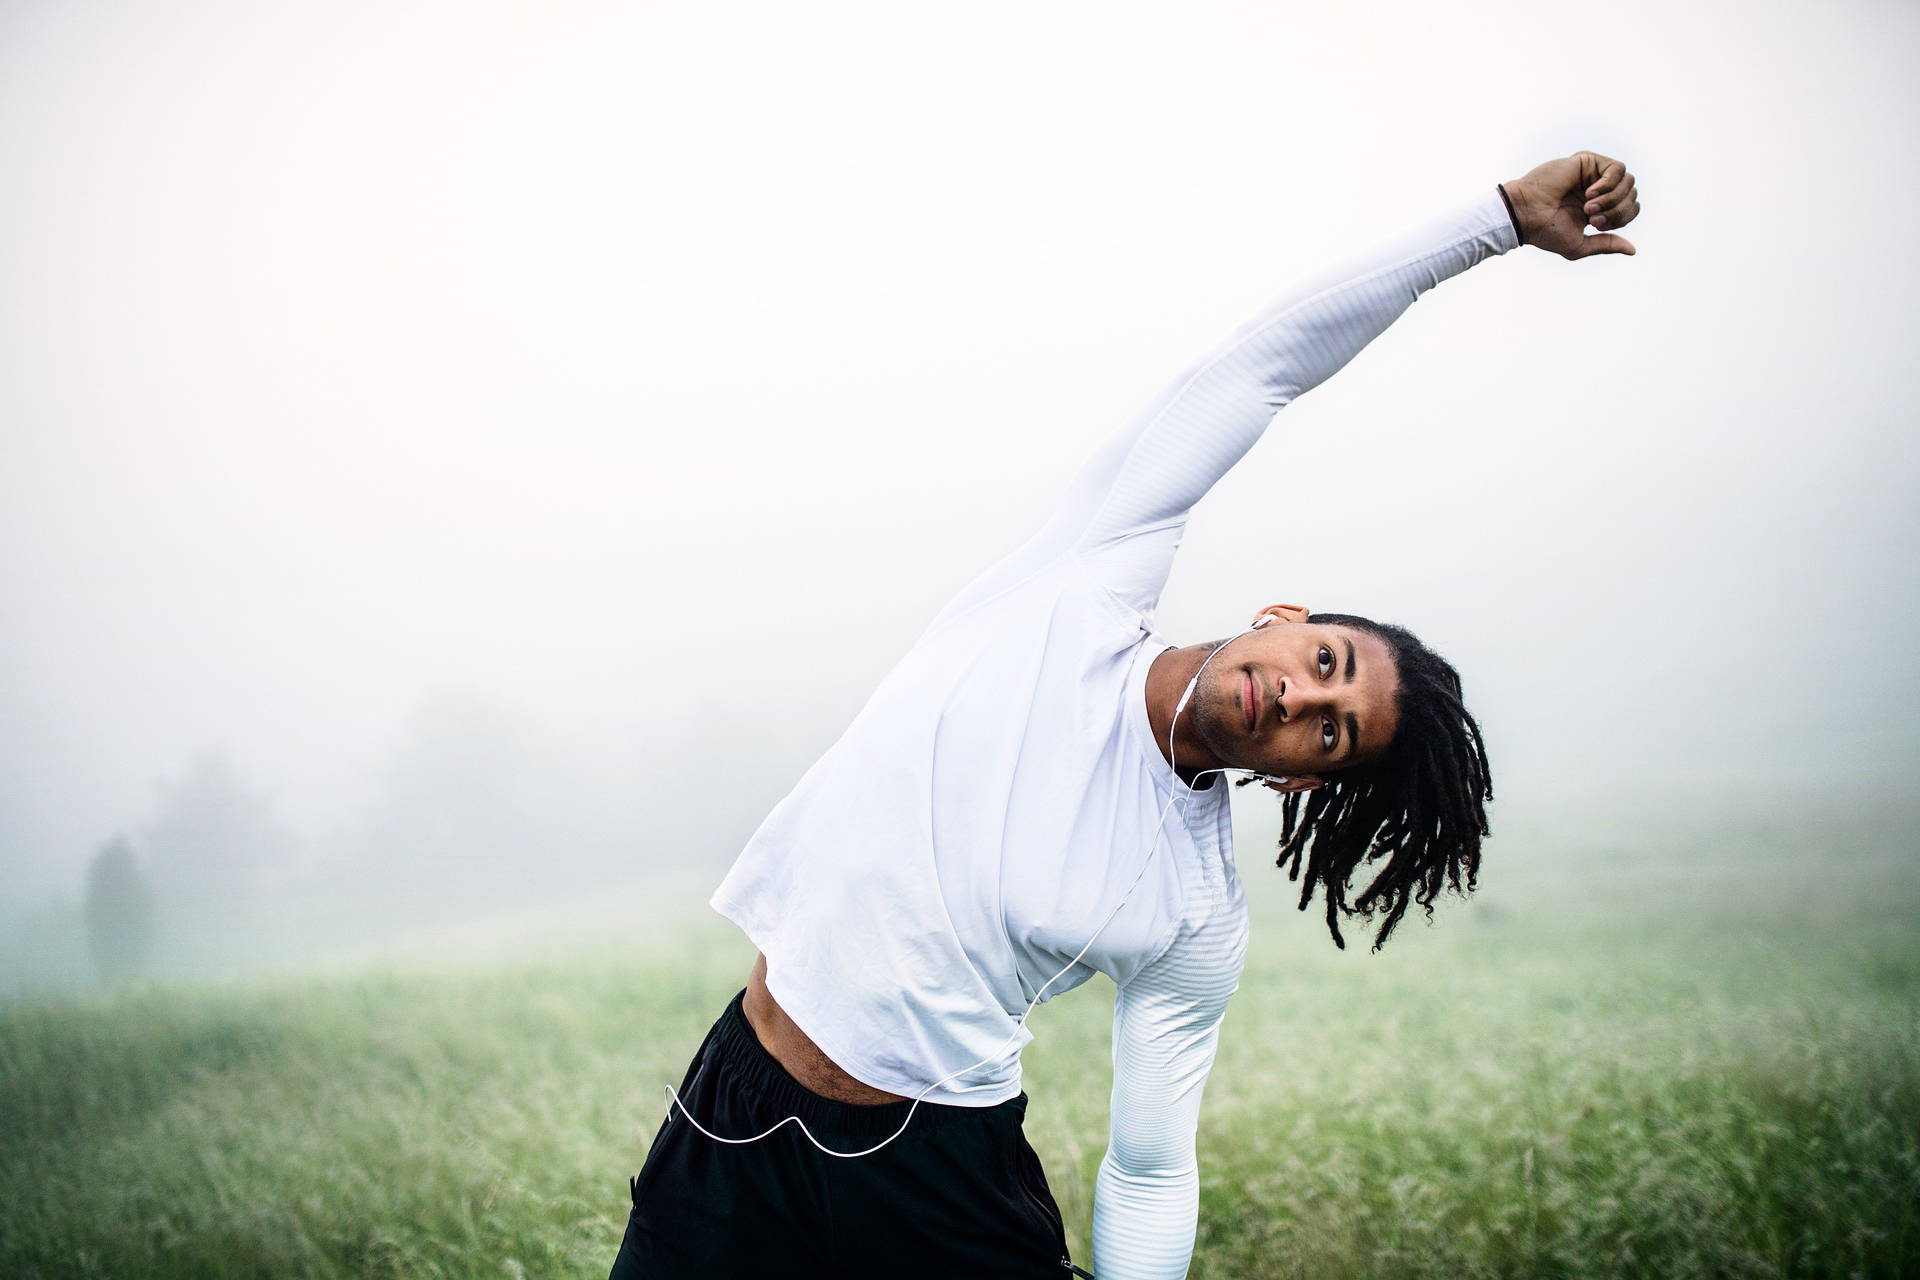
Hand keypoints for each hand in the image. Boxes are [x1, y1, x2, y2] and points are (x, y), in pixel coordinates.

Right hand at [1504, 151, 1640, 259]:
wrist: (1525, 214)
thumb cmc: (1546, 231)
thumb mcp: (1580, 245)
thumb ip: (1606, 244)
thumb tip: (1633, 250)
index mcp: (1599, 208)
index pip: (1629, 209)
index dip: (1621, 219)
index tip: (1596, 226)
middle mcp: (1599, 189)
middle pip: (1631, 195)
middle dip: (1616, 210)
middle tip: (1592, 217)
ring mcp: (1593, 174)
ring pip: (1628, 181)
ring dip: (1612, 198)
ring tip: (1589, 206)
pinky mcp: (1588, 161)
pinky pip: (1617, 169)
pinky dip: (1609, 184)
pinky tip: (1589, 192)